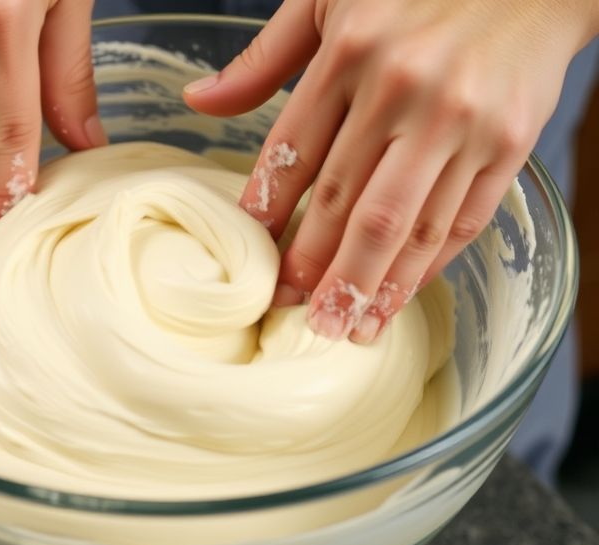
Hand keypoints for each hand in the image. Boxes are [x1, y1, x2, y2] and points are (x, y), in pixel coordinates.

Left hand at [183, 0, 598, 342]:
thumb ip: (264, 58)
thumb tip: (197, 102)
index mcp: (349, 54)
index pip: (294, 155)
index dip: (268, 216)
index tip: (253, 260)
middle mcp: (404, 91)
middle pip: (349, 205)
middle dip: (316, 270)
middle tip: (291, 314)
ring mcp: (461, 122)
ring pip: (406, 226)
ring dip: (371, 286)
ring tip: (344, 329)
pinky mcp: (508, 143)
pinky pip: (461, 220)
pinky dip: (427, 266)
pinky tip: (398, 296)